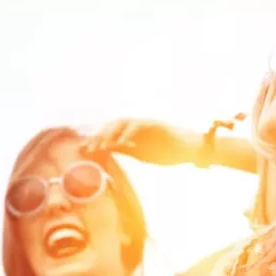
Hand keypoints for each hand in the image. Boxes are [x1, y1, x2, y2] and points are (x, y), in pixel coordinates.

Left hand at [81, 119, 202, 165]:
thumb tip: (107, 149)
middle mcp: (136, 125)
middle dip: (99, 136)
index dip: (96, 139)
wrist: (192, 150)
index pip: (110, 133)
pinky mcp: (155, 124)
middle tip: (88, 148)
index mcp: (132, 133)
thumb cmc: (168, 152)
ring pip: (123, 123)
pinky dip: (128, 134)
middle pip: (112, 126)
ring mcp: (146, 123)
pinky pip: (138, 126)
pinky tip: (120, 143)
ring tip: (101, 146)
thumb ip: (125, 149)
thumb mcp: (141, 153)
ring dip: (110, 133)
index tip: (83, 149)